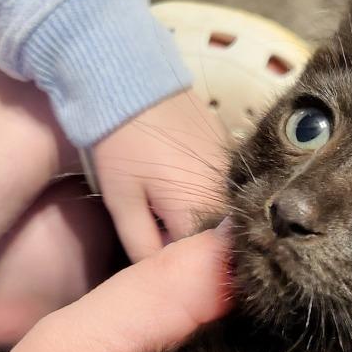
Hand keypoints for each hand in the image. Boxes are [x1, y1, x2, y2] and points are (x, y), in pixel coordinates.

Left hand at [92, 90, 228, 258]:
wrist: (130, 77)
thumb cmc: (119, 145)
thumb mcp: (122, 202)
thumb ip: (143, 247)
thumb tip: (159, 274)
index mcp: (203, 212)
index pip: (203, 260)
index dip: (183, 267)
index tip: (163, 265)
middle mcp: (228, 194)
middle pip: (216, 237)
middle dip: (191, 243)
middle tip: (159, 235)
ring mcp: (232, 168)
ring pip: (221, 212)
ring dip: (200, 218)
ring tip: (166, 206)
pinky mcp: (228, 146)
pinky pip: (223, 186)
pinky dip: (204, 192)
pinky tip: (177, 180)